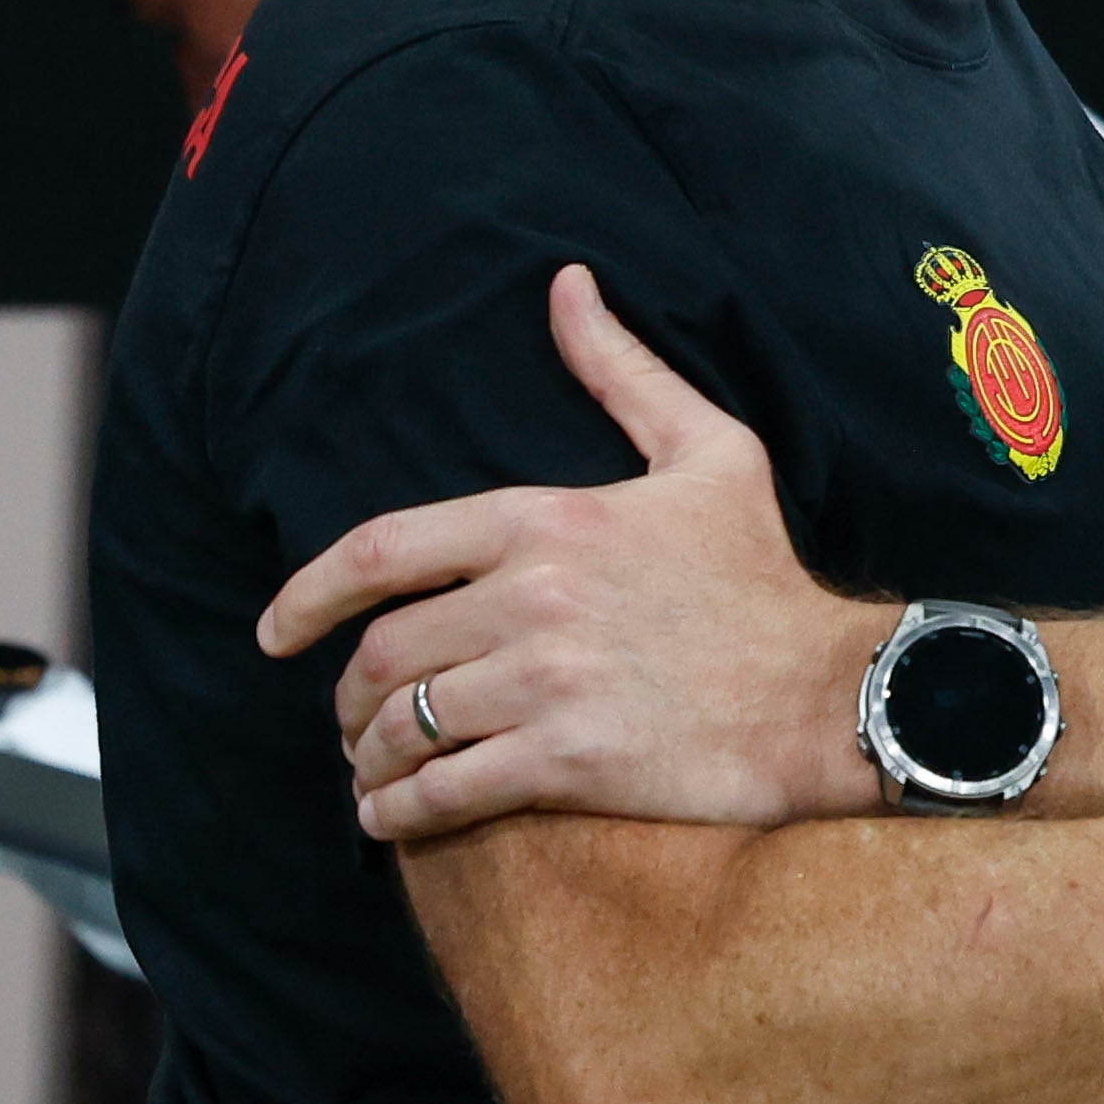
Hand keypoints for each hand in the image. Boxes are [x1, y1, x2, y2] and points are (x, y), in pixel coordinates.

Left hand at [258, 264, 896, 844]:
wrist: (827, 690)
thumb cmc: (760, 573)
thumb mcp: (708, 451)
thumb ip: (621, 371)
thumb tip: (566, 286)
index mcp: (547, 519)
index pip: (383, 552)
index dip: (308, 595)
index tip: (276, 631)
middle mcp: (532, 597)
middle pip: (383, 651)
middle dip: (348, 695)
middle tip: (353, 719)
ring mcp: (544, 683)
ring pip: (403, 725)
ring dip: (367, 757)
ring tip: (371, 772)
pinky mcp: (564, 761)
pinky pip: (440, 792)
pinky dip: (397, 812)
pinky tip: (392, 818)